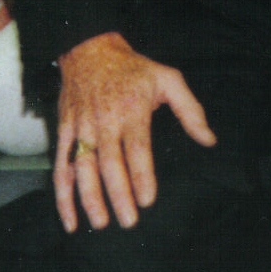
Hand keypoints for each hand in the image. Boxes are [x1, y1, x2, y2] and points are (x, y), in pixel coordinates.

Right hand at [53, 32, 214, 233]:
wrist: (89, 49)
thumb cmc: (133, 68)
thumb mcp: (168, 79)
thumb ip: (190, 110)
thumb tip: (209, 139)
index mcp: (132, 110)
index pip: (137, 148)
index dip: (141, 175)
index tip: (148, 200)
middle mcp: (105, 121)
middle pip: (109, 163)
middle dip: (118, 194)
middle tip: (129, 221)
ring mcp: (82, 128)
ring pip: (82, 168)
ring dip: (89, 198)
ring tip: (101, 223)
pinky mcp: (65, 131)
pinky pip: (61, 166)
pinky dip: (63, 195)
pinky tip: (71, 219)